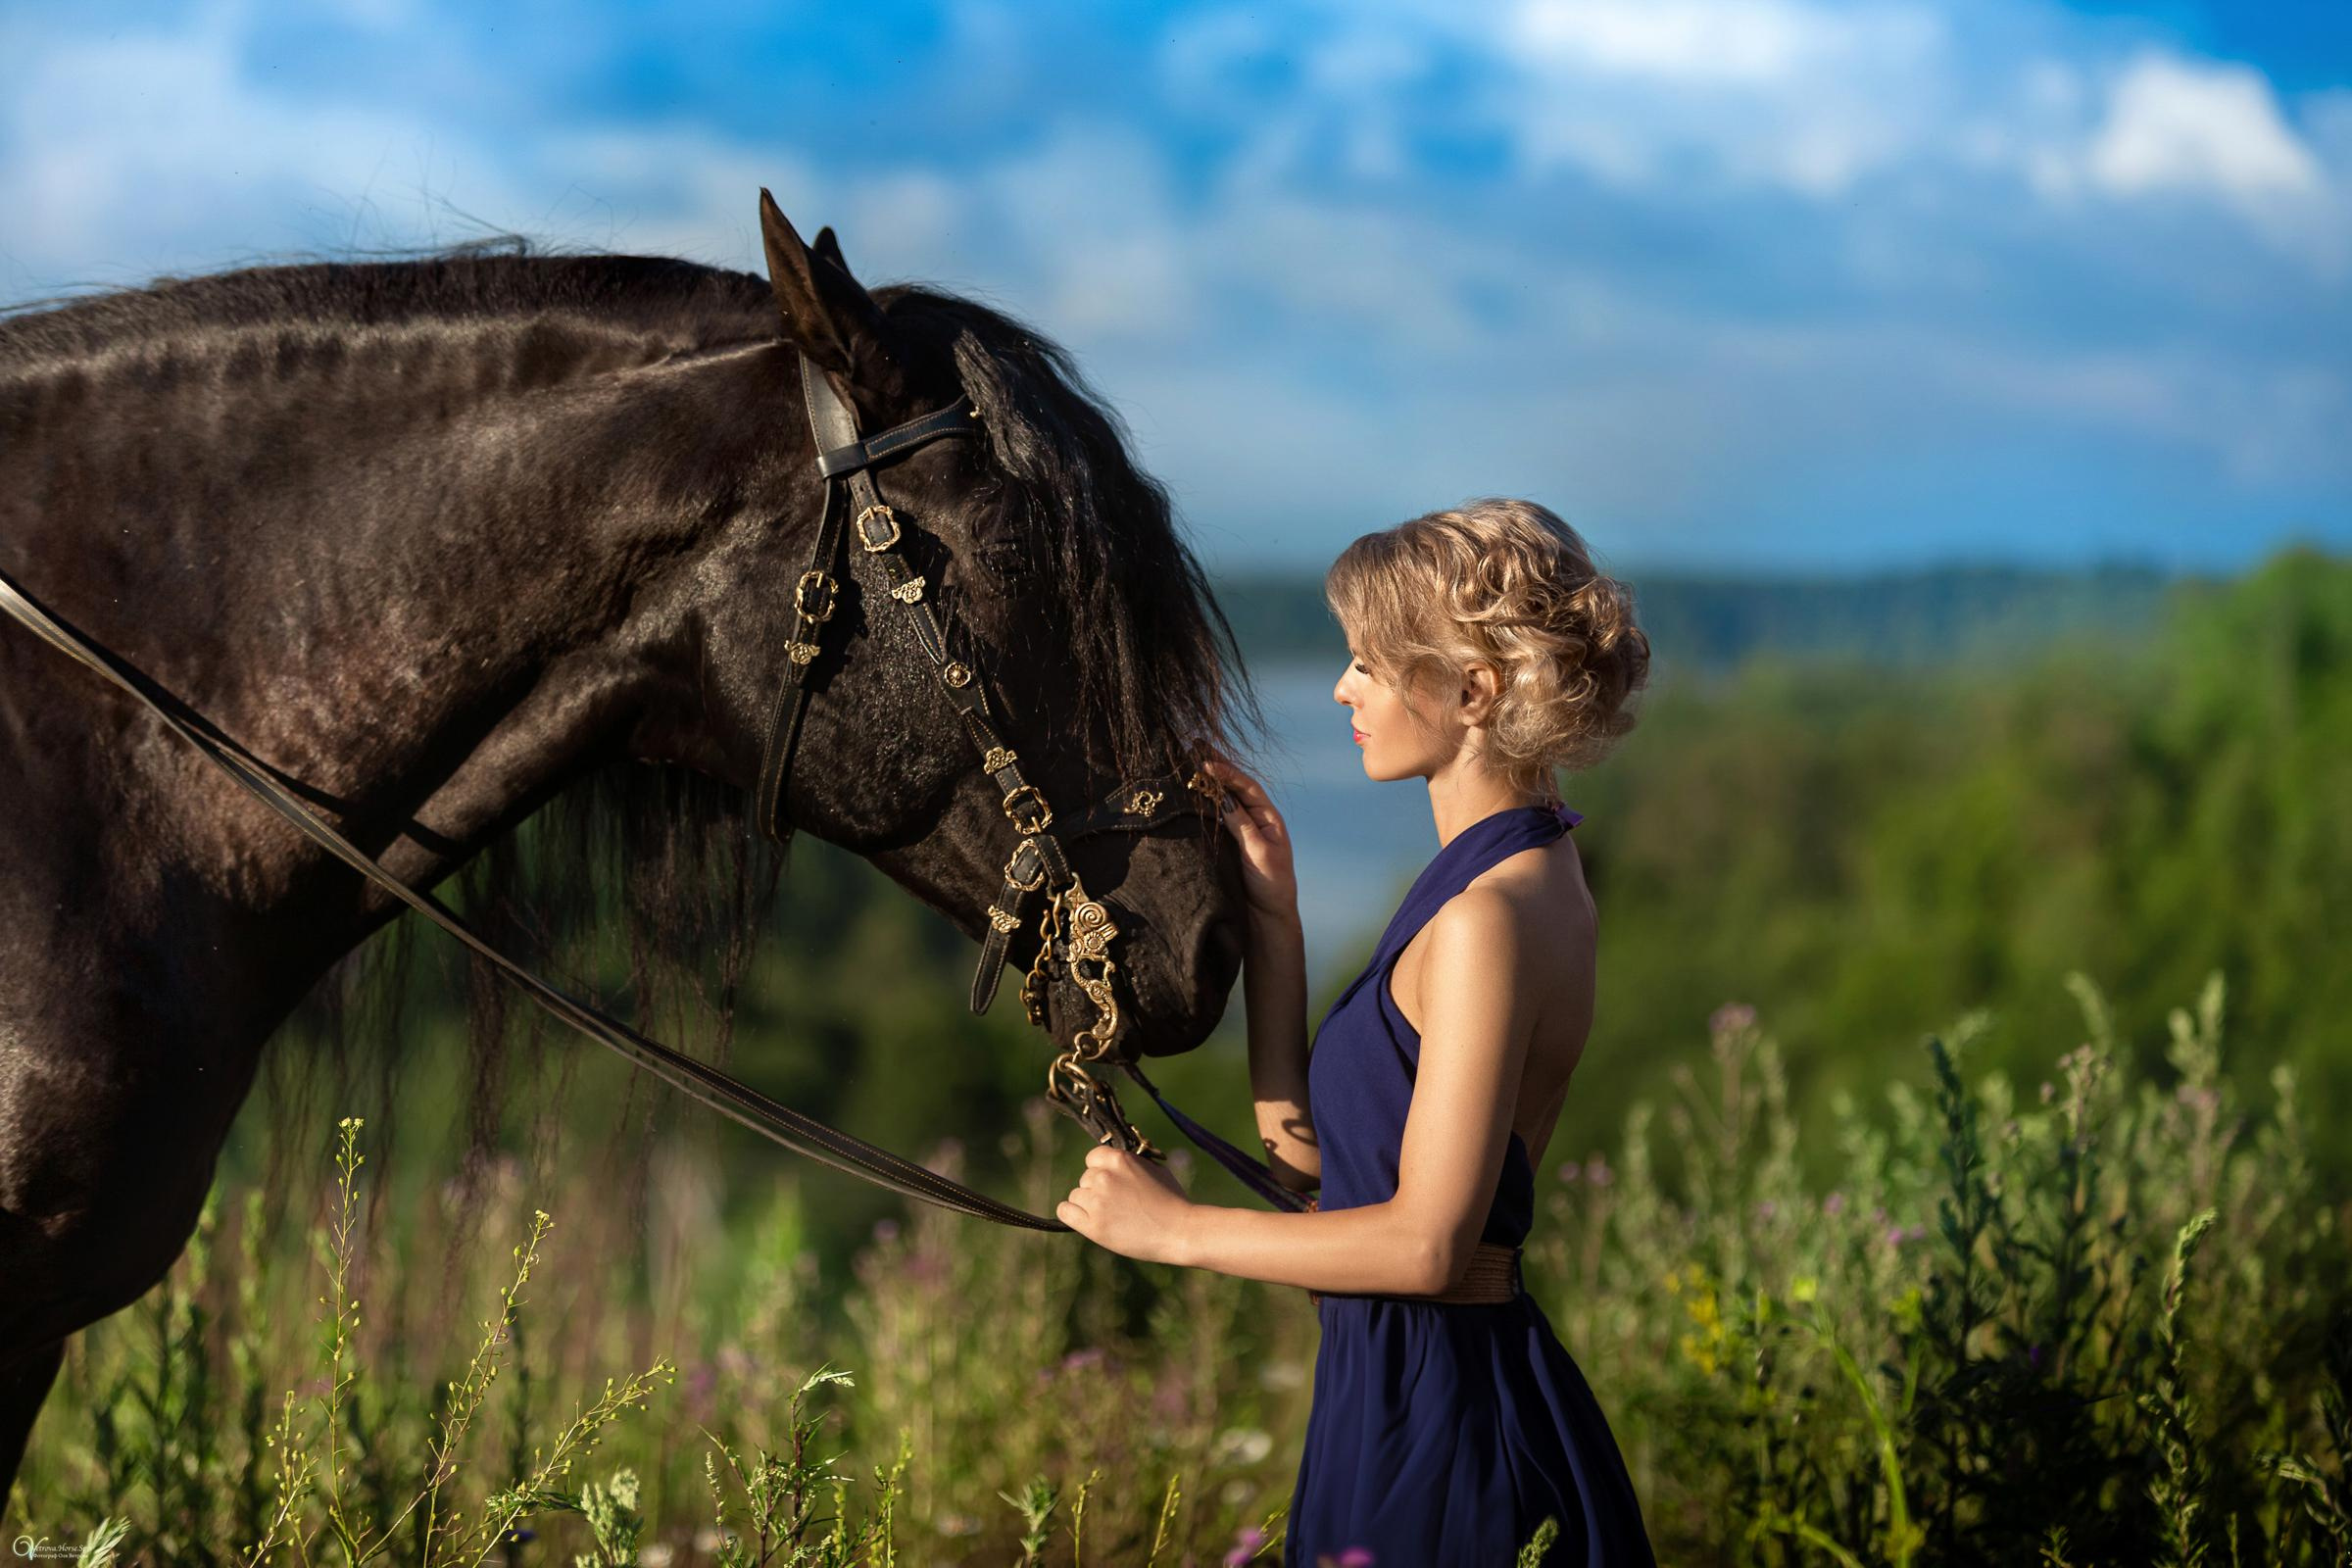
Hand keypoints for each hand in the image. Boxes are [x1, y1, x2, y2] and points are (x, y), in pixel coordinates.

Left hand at [1057, 1142, 1194, 1264]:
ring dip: (1088, 1204)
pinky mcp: (1093, 1225)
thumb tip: (1115, 1160)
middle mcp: (1104, 1177)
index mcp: (1119, 1159)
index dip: (1101, 1169)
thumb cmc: (1173, 1200)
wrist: (1179, 1231)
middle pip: (1085, 1179)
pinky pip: (1065, 1212)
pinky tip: (1087, 1220)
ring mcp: (1097, 1201)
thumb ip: (1131, 1163)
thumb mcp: (1155, 1169)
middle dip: (1097, 1189)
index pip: (1092, 1158)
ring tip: (1111, 1216)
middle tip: (1118, 1204)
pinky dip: (1073, 1215)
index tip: (1111, 1182)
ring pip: (1076, 1196)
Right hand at [1197, 751, 1298, 930]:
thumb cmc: (1270, 884)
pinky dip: (1204, 802)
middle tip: (1195, 745)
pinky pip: (1217, 817)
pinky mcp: (1230, 844)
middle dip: (1216, 766)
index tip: (1205, 762)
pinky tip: (1191, 792)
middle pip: (1234, 787)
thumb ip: (1241, 824)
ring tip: (1190, 761)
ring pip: (1224, 799)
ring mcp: (1242, 830)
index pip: (1246, 787)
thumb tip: (1222, 797)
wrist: (1268, 916)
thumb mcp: (1258, 852)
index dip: (1226, 772)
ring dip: (1208, 781)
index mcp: (1268, 818)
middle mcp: (1256, 819)